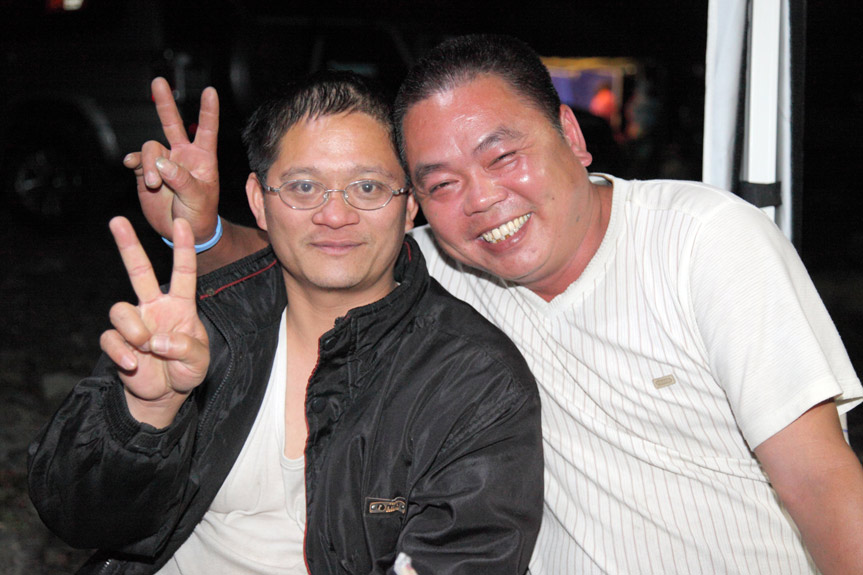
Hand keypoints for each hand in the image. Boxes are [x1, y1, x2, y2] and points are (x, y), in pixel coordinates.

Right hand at [100, 216, 209, 426]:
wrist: (166, 395)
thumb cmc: (187, 370)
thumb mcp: (199, 361)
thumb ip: (185, 348)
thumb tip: (156, 340)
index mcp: (180, 306)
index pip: (183, 272)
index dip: (183, 248)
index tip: (183, 223)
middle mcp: (154, 308)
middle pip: (139, 271)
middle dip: (128, 245)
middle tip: (117, 220)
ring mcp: (135, 324)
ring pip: (121, 309)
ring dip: (133, 329)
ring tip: (146, 347)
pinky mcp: (118, 342)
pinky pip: (110, 338)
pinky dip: (121, 352)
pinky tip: (133, 364)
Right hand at [123, 77, 220, 243]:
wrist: (183, 230)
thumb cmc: (200, 214)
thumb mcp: (198, 198)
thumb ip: (182, 180)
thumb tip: (162, 163)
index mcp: (202, 159)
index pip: (207, 130)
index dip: (208, 111)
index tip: (210, 91)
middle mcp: (182, 155)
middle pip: (172, 123)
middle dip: (164, 102)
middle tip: (158, 81)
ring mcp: (163, 163)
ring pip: (151, 148)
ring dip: (150, 164)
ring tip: (154, 184)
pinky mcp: (147, 173)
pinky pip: (137, 161)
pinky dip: (134, 162)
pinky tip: (131, 165)